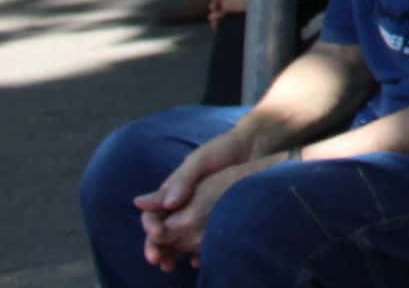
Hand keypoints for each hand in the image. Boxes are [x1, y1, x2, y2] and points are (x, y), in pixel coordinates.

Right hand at [134, 132, 256, 267]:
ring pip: (178, 238)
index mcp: (172, 190)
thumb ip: (182, 180)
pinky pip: (199, 238)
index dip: (150, 226)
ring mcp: (197, 211)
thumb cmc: (224, 148)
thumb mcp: (200, 160)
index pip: (152, 213)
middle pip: (161, 230)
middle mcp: (181, 203)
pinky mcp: (214, 218)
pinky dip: (194, 250)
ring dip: (172, 253)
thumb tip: (165, 205)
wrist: (255, 146)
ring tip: (172, 266)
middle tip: (159, 261)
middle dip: (156, 247)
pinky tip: (198, 259)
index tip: (156, 236)